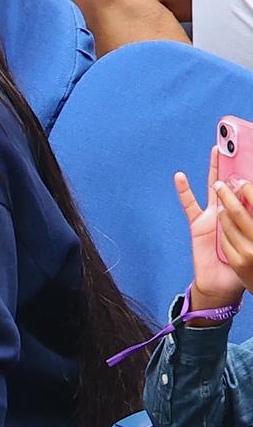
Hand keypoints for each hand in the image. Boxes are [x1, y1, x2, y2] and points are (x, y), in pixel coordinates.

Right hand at [175, 147, 244, 308]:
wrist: (222, 284)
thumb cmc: (242, 266)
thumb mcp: (251, 240)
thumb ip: (248, 221)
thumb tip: (250, 196)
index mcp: (245, 216)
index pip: (250, 192)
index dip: (251, 178)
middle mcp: (229, 212)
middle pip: (233, 183)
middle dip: (234, 164)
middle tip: (235, 143)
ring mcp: (213, 215)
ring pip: (215, 187)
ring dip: (215, 168)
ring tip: (217, 149)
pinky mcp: (198, 223)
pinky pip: (190, 204)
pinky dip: (184, 190)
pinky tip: (180, 176)